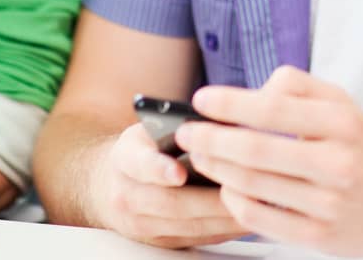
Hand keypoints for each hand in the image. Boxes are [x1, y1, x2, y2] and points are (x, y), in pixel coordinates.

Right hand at [89, 122, 245, 247]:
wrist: (109, 184)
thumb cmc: (144, 149)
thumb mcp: (152, 128)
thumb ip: (181, 126)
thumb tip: (226, 122)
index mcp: (126, 158)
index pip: (141, 164)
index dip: (159, 170)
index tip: (179, 172)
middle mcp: (128, 194)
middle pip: (171, 203)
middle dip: (210, 199)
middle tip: (243, 190)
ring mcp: (141, 224)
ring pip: (186, 225)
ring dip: (223, 218)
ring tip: (253, 204)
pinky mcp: (159, 241)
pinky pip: (195, 239)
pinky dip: (223, 230)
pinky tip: (245, 217)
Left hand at [181, 66, 362, 256]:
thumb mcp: (343, 104)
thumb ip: (297, 87)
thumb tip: (253, 95)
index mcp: (343, 123)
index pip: (273, 108)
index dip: (230, 104)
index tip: (201, 99)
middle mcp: (338, 163)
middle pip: (255, 150)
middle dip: (211, 139)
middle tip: (187, 132)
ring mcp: (329, 204)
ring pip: (252, 185)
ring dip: (216, 169)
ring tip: (200, 156)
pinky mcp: (320, 237)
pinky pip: (261, 218)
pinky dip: (235, 200)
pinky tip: (227, 186)